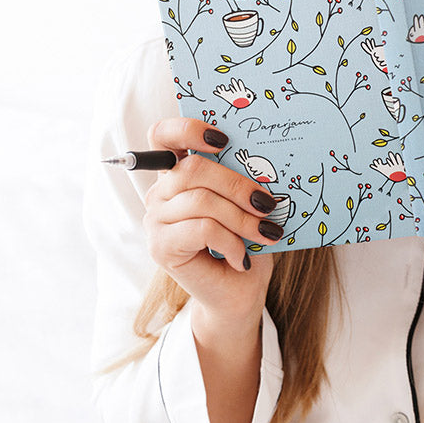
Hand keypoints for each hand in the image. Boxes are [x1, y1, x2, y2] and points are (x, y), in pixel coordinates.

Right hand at [143, 118, 277, 321]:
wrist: (237, 293)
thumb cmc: (243, 243)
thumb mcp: (245, 205)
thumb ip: (241, 179)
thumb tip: (263, 161)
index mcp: (177, 175)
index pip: (163, 135)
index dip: (187, 129)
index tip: (223, 139)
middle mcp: (159, 193)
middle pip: (193, 169)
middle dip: (238, 185)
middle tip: (267, 204)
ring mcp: (155, 220)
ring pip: (201, 201)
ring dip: (241, 218)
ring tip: (266, 233)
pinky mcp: (161, 246)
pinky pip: (202, 229)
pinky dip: (231, 242)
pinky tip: (242, 257)